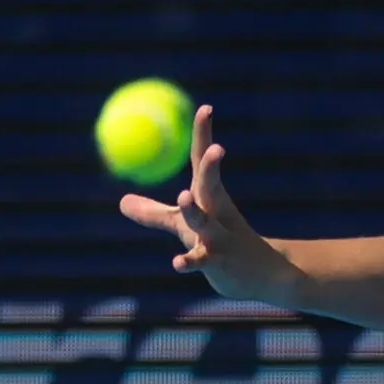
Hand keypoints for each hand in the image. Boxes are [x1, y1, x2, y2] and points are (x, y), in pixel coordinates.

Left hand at [119, 105, 299, 303]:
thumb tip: (122, 202)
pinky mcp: (218, 263)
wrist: (261, 275)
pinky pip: (201, 261)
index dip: (204, 136)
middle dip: (211, 166)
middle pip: (210, 185)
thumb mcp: (183, 228)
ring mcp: (218, 238)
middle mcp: (215, 213)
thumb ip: (153, 214)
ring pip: (204, 222)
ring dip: (194, 210)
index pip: (203, 162)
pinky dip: (189, 262)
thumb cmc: (220, 245)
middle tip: (216, 148)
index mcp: (209, 197)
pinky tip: (178, 263)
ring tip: (184, 196)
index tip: (206, 108)